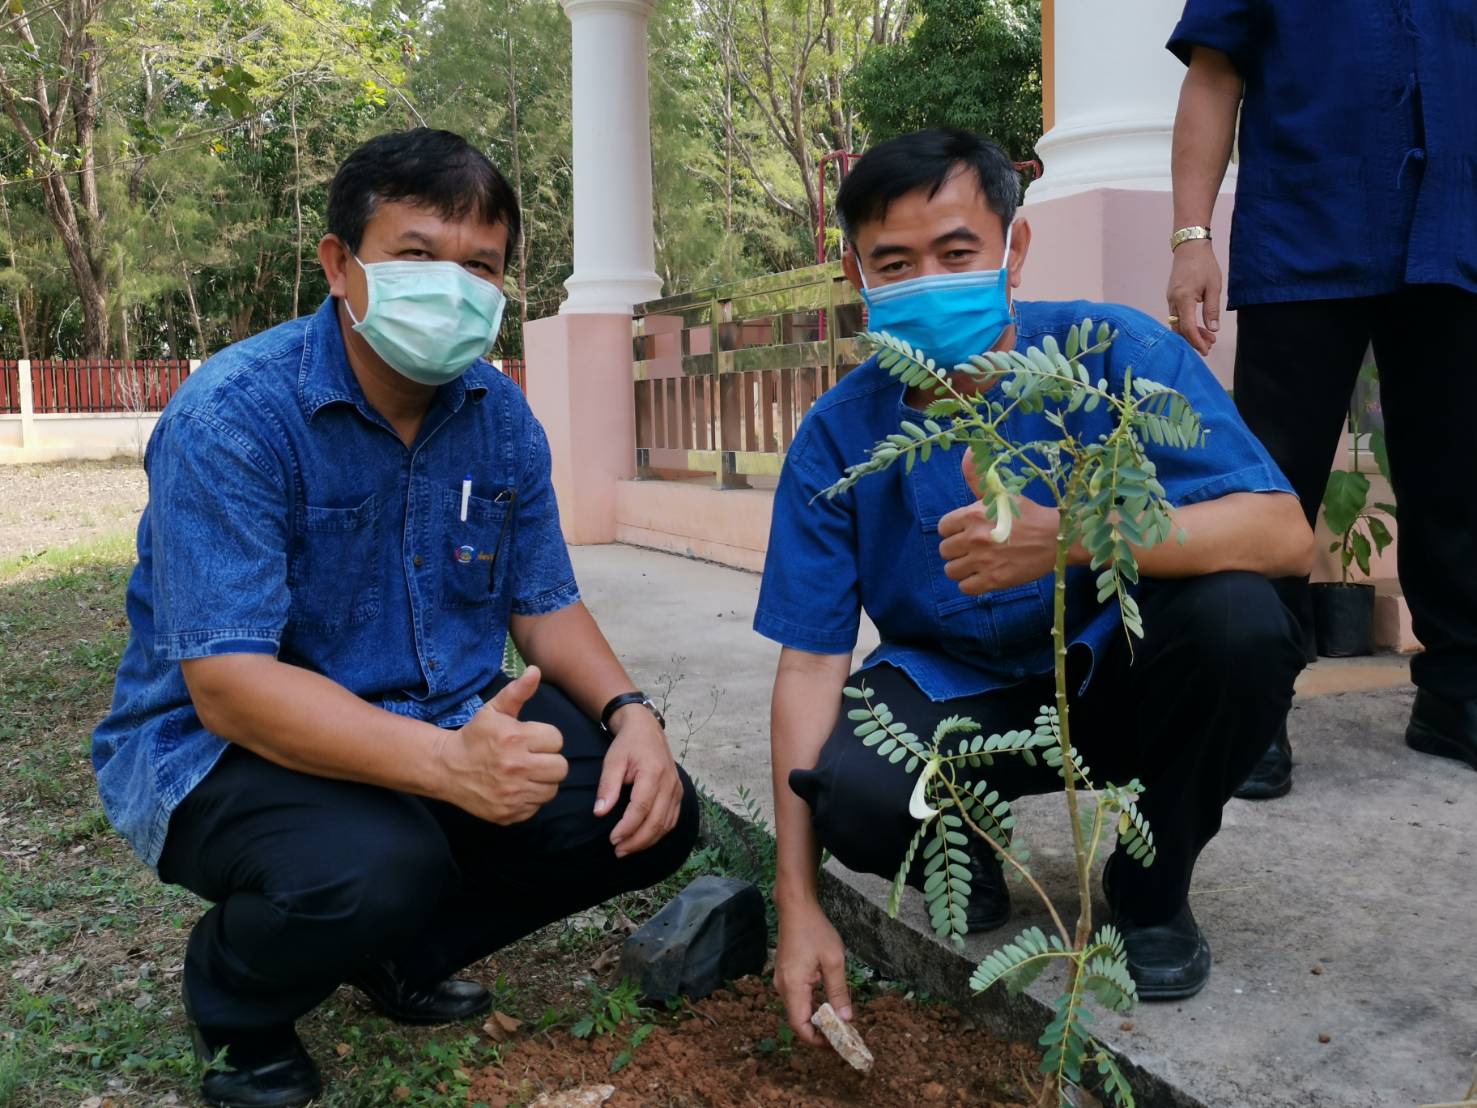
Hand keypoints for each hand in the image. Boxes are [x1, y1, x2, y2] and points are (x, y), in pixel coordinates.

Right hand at [439, 666, 567, 823]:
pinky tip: (516, 788)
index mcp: (514, 739)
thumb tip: (536, 671)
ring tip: (526, 772)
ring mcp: (512, 794)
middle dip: (549, 760)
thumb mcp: (494, 710)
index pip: (557, 740)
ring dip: (543, 781)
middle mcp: (515, 768)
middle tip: (533, 757)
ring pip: (551, 790)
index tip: (531, 740)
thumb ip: (517, 691)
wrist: (446, 768)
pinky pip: (536, 807)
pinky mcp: (508, 814)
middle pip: (560, 767)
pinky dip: (530, 799)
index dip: (546, 739)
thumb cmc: (475, 736)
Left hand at [597, 706, 683, 857]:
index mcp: (653, 773)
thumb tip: (600, 812)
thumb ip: (607, 786)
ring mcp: (677, 789)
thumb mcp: (613, 761)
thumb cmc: (628, 744)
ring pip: (666, 824)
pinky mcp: (678, 793)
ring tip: (627, 849)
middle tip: (618, 850)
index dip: (627, 828)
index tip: (612, 839)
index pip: (641, 808)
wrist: (647, 729)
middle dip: (637, 841)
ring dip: (647, 841)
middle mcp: (669, 783)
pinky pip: (671, 820)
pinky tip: (642, 839)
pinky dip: (658, 833)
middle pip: (657, 821)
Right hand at [774, 899, 851, 1045]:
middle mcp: (783, 987)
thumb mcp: (833, 960)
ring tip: (839, 1022)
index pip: (800, 1025)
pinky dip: (811, 1007)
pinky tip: (827, 1005)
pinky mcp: (785, 976)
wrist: (796, 908)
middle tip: (842, 1035)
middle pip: (798, 1021)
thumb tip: (846, 1019)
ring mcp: (782, 981)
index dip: (816, 1040)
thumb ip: (838, 991)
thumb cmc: (815, 930)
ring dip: (816, 1020)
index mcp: (793, 986)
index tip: (836, 1044)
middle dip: (819, 1032)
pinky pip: (797, 999)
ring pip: (797, 1010)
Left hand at [938, 450, 1062, 593]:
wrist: (1058, 538)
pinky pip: (965, 587)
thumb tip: (968, 451)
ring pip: (951, 570)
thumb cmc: (1029, 514)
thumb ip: (978, 476)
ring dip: (961, 568)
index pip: (942, 527)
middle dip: (956, 549)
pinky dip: (971, 583)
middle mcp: (974, 538)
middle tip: (973, 548)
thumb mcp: (1002, 492)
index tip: (965, 531)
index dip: (952, 530)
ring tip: (976, 563)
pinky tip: (983, 575)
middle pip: (945, 550)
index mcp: (973, 515)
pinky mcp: (994, 581)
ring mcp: (983, 561)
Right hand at [1166, 238, 1221, 355]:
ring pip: (1177, 323)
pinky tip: (1199, 325)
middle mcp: (1173, 301)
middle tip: (1209, 347)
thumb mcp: (1214, 287)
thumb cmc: (1204, 264)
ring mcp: (1170, 299)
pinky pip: (1177, 316)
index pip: (1188, 327)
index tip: (1206, 349)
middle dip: (1193, 340)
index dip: (1196, 341)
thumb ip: (1212, 309)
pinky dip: (1187, 324)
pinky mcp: (1171, 296)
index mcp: (1184, 299)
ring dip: (1190, 332)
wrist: (1189, 247)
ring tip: (1208, 336)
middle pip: (1179, 329)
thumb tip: (1213, 329)